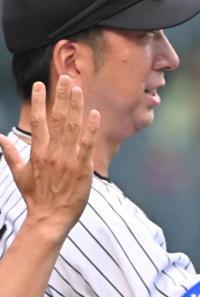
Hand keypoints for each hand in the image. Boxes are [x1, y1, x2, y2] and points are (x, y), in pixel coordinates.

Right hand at [0, 77, 98, 239]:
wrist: (49, 218)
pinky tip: (94, 114)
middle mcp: (52, 152)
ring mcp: (67, 160)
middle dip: (62, 97)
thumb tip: (0, 137)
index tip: (41, 85)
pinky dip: (90, 130)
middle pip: (57, 119)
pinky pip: (86, 145)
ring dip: (75, 107)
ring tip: (78, 88)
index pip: (38, 121)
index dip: (40, 102)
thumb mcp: (19, 174)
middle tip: (67, 78)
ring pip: (72, 128)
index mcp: (38, 152)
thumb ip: (10, 154)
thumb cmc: (36, 197)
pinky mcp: (82, 169)